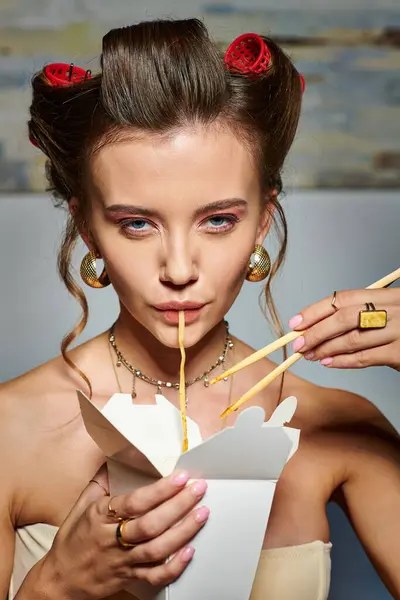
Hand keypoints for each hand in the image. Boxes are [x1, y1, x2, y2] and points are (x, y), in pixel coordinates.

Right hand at [39, 465, 208, 599]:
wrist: (61, 579)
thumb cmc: (72, 539)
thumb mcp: (81, 505)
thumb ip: (100, 481)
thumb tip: (115, 456)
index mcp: (100, 517)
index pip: (134, 502)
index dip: (160, 490)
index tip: (180, 477)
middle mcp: (112, 539)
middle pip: (150, 524)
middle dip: (178, 506)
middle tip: (199, 489)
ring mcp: (122, 560)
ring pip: (157, 549)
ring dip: (183, 532)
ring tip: (202, 514)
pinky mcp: (129, 578)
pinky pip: (155, 576)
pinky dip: (174, 566)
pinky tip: (189, 552)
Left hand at [288, 287, 399, 370]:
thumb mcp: (390, 311)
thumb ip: (363, 313)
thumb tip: (318, 325)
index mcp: (388, 295)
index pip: (342, 299)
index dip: (316, 311)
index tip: (296, 323)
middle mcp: (394, 309)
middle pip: (344, 318)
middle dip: (316, 332)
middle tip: (298, 345)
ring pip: (352, 339)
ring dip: (326, 349)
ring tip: (310, 356)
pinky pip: (366, 358)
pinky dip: (344, 361)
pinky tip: (329, 363)